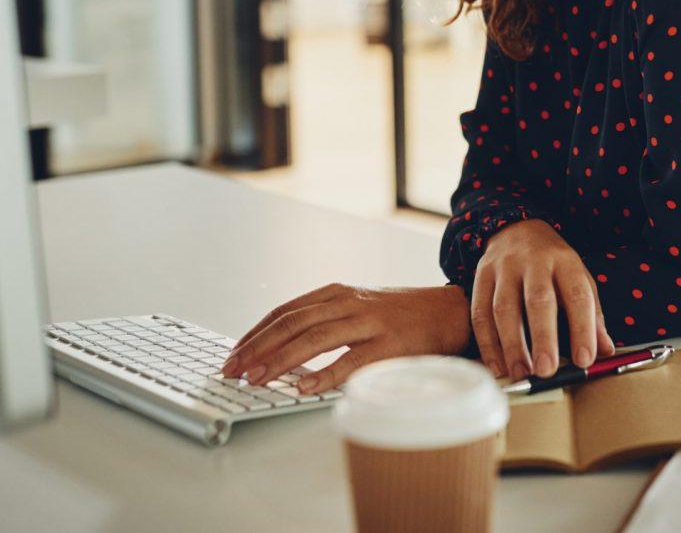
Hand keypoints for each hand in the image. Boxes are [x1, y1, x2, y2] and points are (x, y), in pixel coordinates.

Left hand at [221, 284, 470, 393]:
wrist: (448, 311)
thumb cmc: (398, 314)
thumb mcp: (357, 307)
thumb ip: (324, 321)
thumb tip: (280, 349)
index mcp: (336, 293)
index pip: (285, 311)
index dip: (256, 333)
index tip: (233, 354)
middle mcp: (349, 303)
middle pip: (292, 323)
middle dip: (258, 347)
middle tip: (233, 370)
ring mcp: (369, 322)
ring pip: (315, 338)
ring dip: (281, 360)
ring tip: (257, 379)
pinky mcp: (389, 344)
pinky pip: (352, 360)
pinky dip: (325, 374)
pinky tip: (304, 387)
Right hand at [471, 219, 614, 380]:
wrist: (516, 230)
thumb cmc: (552, 265)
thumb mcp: (578, 279)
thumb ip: (592, 316)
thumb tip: (606, 351)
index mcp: (565, 261)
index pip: (577, 295)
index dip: (583, 328)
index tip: (584, 360)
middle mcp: (534, 261)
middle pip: (538, 300)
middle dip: (543, 338)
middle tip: (546, 371)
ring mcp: (504, 267)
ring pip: (504, 307)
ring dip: (511, 345)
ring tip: (521, 374)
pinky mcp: (481, 276)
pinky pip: (480, 312)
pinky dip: (487, 343)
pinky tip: (497, 365)